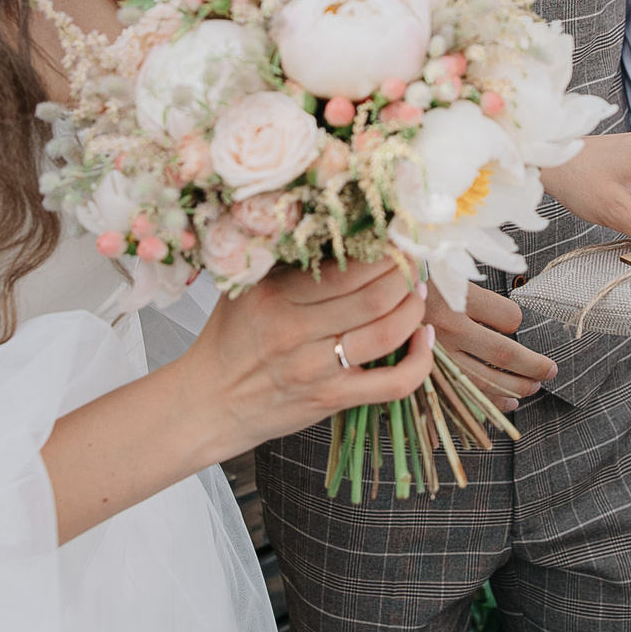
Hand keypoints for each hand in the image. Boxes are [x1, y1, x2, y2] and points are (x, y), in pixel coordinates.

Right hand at [186, 259, 437, 457]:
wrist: (208, 403)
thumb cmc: (229, 342)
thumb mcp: (244, 291)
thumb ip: (285, 264)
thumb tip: (336, 228)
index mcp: (274, 296)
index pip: (345, 266)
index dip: (383, 250)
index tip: (395, 238)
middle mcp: (295, 331)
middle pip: (375, 295)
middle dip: (405, 274)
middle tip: (411, 261)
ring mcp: (316, 369)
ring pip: (388, 332)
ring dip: (414, 309)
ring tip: (416, 293)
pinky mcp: (332, 399)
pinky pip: (393, 383)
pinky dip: (419, 361)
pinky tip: (422, 338)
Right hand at [429, 283, 555, 412]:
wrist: (361, 298)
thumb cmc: (416, 285)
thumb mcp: (446, 272)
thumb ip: (476, 291)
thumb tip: (509, 317)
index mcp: (456, 297)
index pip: (507, 316)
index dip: (518, 320)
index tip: (514, 320)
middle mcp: (447, 327)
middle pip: (503, 354)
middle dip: (533, 366)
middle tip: (550, 371)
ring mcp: (434, 355)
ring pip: (485, 380)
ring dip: (516, 388)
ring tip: (534, 387)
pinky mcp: (426, 372)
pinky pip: (465, 394)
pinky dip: (491, 403)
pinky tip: (509, 402)